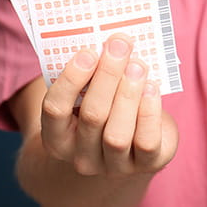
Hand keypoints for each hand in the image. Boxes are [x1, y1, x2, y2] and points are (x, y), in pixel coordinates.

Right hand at [40, 33, 177, 177]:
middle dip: (107, 75)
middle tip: (119, 45)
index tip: (88, 50)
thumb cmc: (107, 106)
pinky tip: (151, 87)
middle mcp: (81, 158)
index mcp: (57, 137)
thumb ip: (91, 72)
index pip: (54, 109)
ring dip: (128, 93)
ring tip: (138, 64)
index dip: (71, 79)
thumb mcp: (91, 92)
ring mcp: (113, 167)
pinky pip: (146, 142)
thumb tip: (109, 39)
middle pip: (92, 116)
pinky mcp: (145, 166)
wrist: (133, 143)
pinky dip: (149, 112)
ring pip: (117, 134)